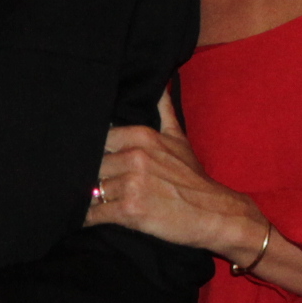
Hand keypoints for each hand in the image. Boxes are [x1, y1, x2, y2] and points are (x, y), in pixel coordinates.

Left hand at [84, 111, 256, 261]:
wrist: (215, 213)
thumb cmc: (194, 179)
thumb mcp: (178, 138)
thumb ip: (164, 110)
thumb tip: (161, 83)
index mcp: (142, 137)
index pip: (100, 139)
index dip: (96, 153)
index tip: (93, 161)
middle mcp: (135, 157)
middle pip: (94, 165)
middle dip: (92, 177)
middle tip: (89, 184)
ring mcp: (131, 184)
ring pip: (92, 189)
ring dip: (89, 198)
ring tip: (89, 203)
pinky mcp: (129, 210)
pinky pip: (95, 213)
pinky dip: (88, 219)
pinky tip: (86, 219)